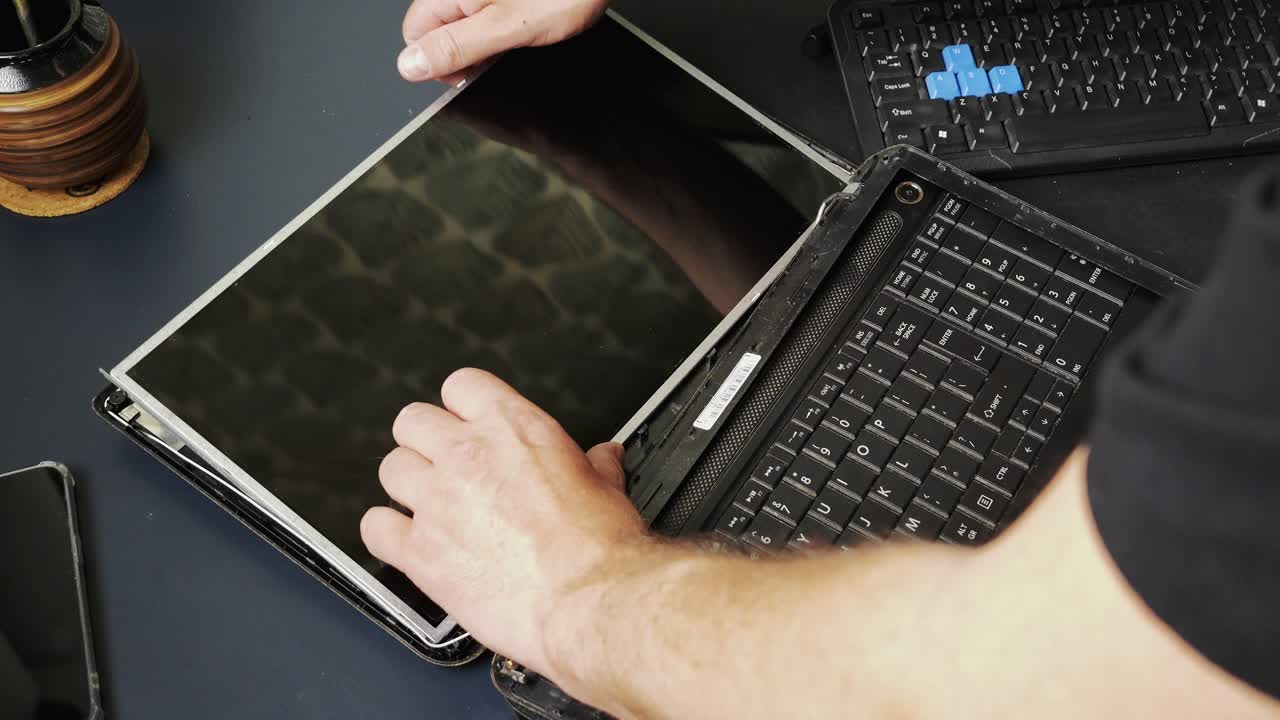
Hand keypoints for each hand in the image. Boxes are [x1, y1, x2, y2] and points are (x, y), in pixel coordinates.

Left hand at [360, 368, 647, 671]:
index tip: (467, 425)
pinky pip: (375, 528)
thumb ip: (594, 464)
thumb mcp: (606, 487)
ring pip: (390, 468)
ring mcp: (437, 500)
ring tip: (428, 506)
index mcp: (513, 428)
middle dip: (425, 442)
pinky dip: (387, 535)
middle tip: (443, 466)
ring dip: (407, 485)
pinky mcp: (418, 550)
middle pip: (412, 421)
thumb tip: (603, 457)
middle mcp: (467, 455)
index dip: (461, 407)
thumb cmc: (600, 546)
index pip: (461, 386)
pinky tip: (407, 544)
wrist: (587, 599)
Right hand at [397, 0, 609, 82]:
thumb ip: (456, 48)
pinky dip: (501, 20)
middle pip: (436, 26)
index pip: (414, 35)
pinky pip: (484, 10)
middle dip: (465, 46)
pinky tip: (526, 16)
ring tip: (521, 25)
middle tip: (502, 47)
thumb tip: (409, 67)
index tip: (471, 70)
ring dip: (485, 34)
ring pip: (462, 20)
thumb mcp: (507, 30)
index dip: (440, 62)